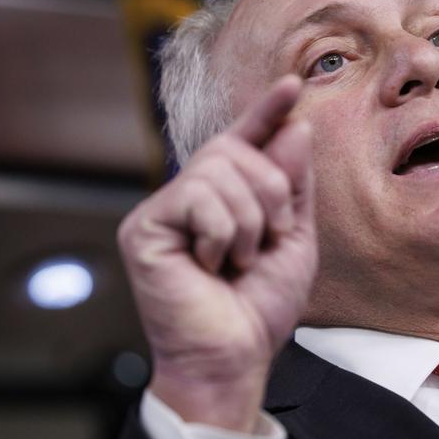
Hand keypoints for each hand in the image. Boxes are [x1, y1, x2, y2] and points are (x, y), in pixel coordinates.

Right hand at [117, 75, 316, 431]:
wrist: (236, 354)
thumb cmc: (260, 304)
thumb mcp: (293, 236)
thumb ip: (292, 182)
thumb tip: (294, 125)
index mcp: (227, 196)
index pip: (246, 140)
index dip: (267, 111)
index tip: (294, 84)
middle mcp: (192, 195)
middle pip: (234, 148)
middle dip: (271, 191)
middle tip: (271, 238)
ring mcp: (165, 209)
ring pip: (217, 170)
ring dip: (248, 220)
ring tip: (240, 260)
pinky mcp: (144, 227)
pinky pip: (196, 197)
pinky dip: (222, 233)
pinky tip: (212, 265)